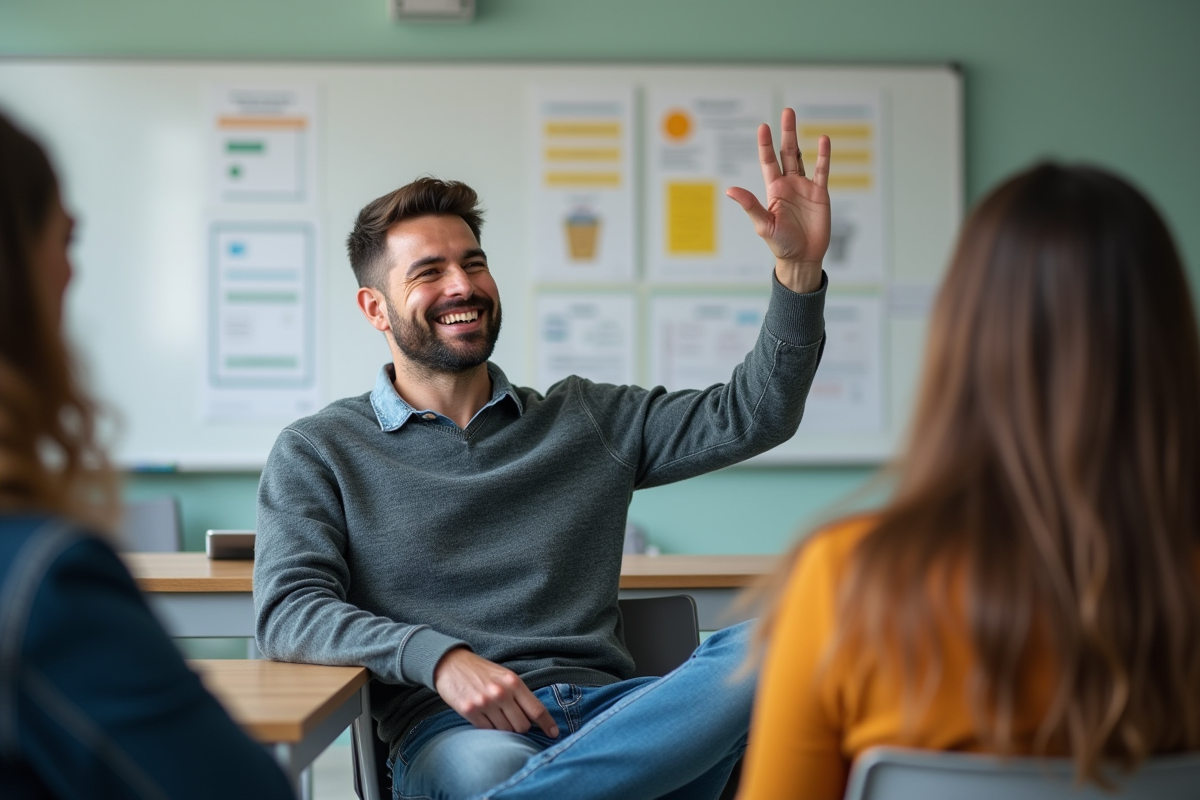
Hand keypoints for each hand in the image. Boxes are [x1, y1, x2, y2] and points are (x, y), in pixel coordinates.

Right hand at [433, 647, 559, 737]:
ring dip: (504, 729)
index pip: (536, 709)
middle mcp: (501, 693)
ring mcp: (485, 703)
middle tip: (513, 720)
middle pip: (522, 725)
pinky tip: (485, 717)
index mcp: (514, 682)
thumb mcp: (505, 676)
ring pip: (505, 730)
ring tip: (496, 716)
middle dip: (521, 728)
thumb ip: (519, 694)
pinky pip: (487, 731)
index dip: (548, 724)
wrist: (451, 664)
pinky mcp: (470, 711)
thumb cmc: (481, 671)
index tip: (554, 734)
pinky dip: (489, 728)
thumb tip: (534, 717)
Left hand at [726, 107, 830, 293]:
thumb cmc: (780, 244)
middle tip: (787, 111)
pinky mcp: (820, 193)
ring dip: (799, 138)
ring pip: (801, 157)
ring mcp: (804, 187)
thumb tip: (730, 190)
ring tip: (795, 118)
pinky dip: (823, 156)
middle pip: (786, 153)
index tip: (763, 127)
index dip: (765, 145)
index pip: (768, 162)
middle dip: (785, 132)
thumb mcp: (764, 224)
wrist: (802, 257)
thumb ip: (750, 205)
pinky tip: (823, 140)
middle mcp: (788, 184)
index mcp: (773, 190)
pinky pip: (822, 171)